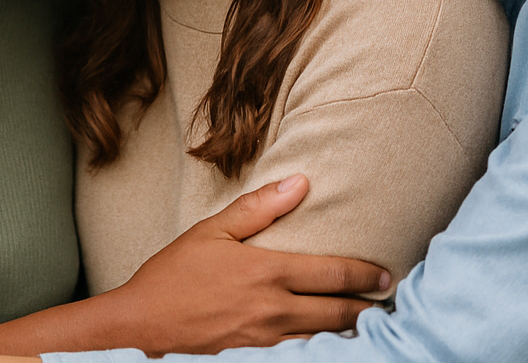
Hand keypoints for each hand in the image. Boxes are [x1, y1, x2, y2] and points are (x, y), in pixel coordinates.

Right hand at [103, 175, 388, 355]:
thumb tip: (299, 183)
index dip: (364, 275)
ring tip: (365, 322)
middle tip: (385, 300)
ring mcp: (267, 341)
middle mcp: (274, 310)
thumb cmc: (174, 275)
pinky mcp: (256, 360)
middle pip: (338, 312)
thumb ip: (258, 207)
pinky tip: (326, 343)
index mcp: (267, 272)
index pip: (332, 274)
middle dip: (366, 307)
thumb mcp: (212, 231)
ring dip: (348, 331)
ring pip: (323, 338)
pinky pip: (300, 355)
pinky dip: (320, 348)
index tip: (384, 274)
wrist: (142, 326)